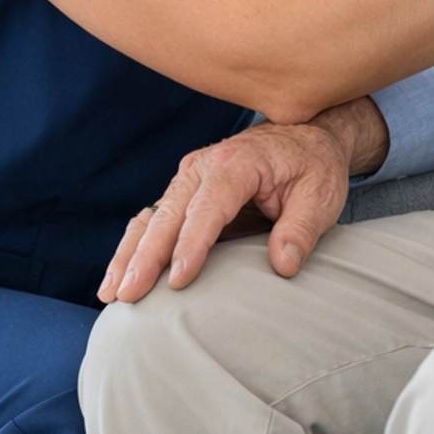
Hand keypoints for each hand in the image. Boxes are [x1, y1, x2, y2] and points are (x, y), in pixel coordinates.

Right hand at [98, 98, 387, 301]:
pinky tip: (117, 277)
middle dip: (146, 257)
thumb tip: (283, 264)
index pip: (208, 208)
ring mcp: (188, 178)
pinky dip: (133, 248)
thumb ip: (301, 228)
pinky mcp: (183, 192)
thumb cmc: (313, 167)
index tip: (179, 282)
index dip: (192, 246)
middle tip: (130, 296)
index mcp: (236, 163)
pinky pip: (152, 220)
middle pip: (168, 215)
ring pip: (151, 218)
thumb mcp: (321, 196)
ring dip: (129, 256)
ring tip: (112, 293)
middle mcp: (203, 166)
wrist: (305, 137)